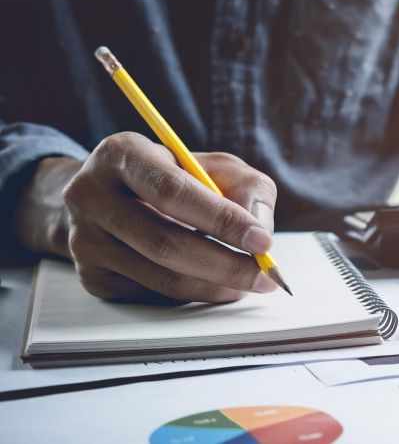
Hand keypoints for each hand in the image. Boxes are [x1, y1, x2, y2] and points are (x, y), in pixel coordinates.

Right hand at [17, 132, 278, 302]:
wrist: (111, 196)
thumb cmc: (174, 177)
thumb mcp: (214, 166)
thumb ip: (248, 188)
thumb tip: (261, 230)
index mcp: (121, 153)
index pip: (172, 191)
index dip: (221, 219)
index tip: (263, 242)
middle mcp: (91, 195)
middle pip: (165, 242)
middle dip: (225, 264)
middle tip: (264, 274)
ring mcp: (84, 239)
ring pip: (160, 276)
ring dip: (214, 285)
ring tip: (247, 282)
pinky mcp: (91, 275)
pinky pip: (152, 294)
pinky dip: (192, 293)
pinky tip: (212, 281)